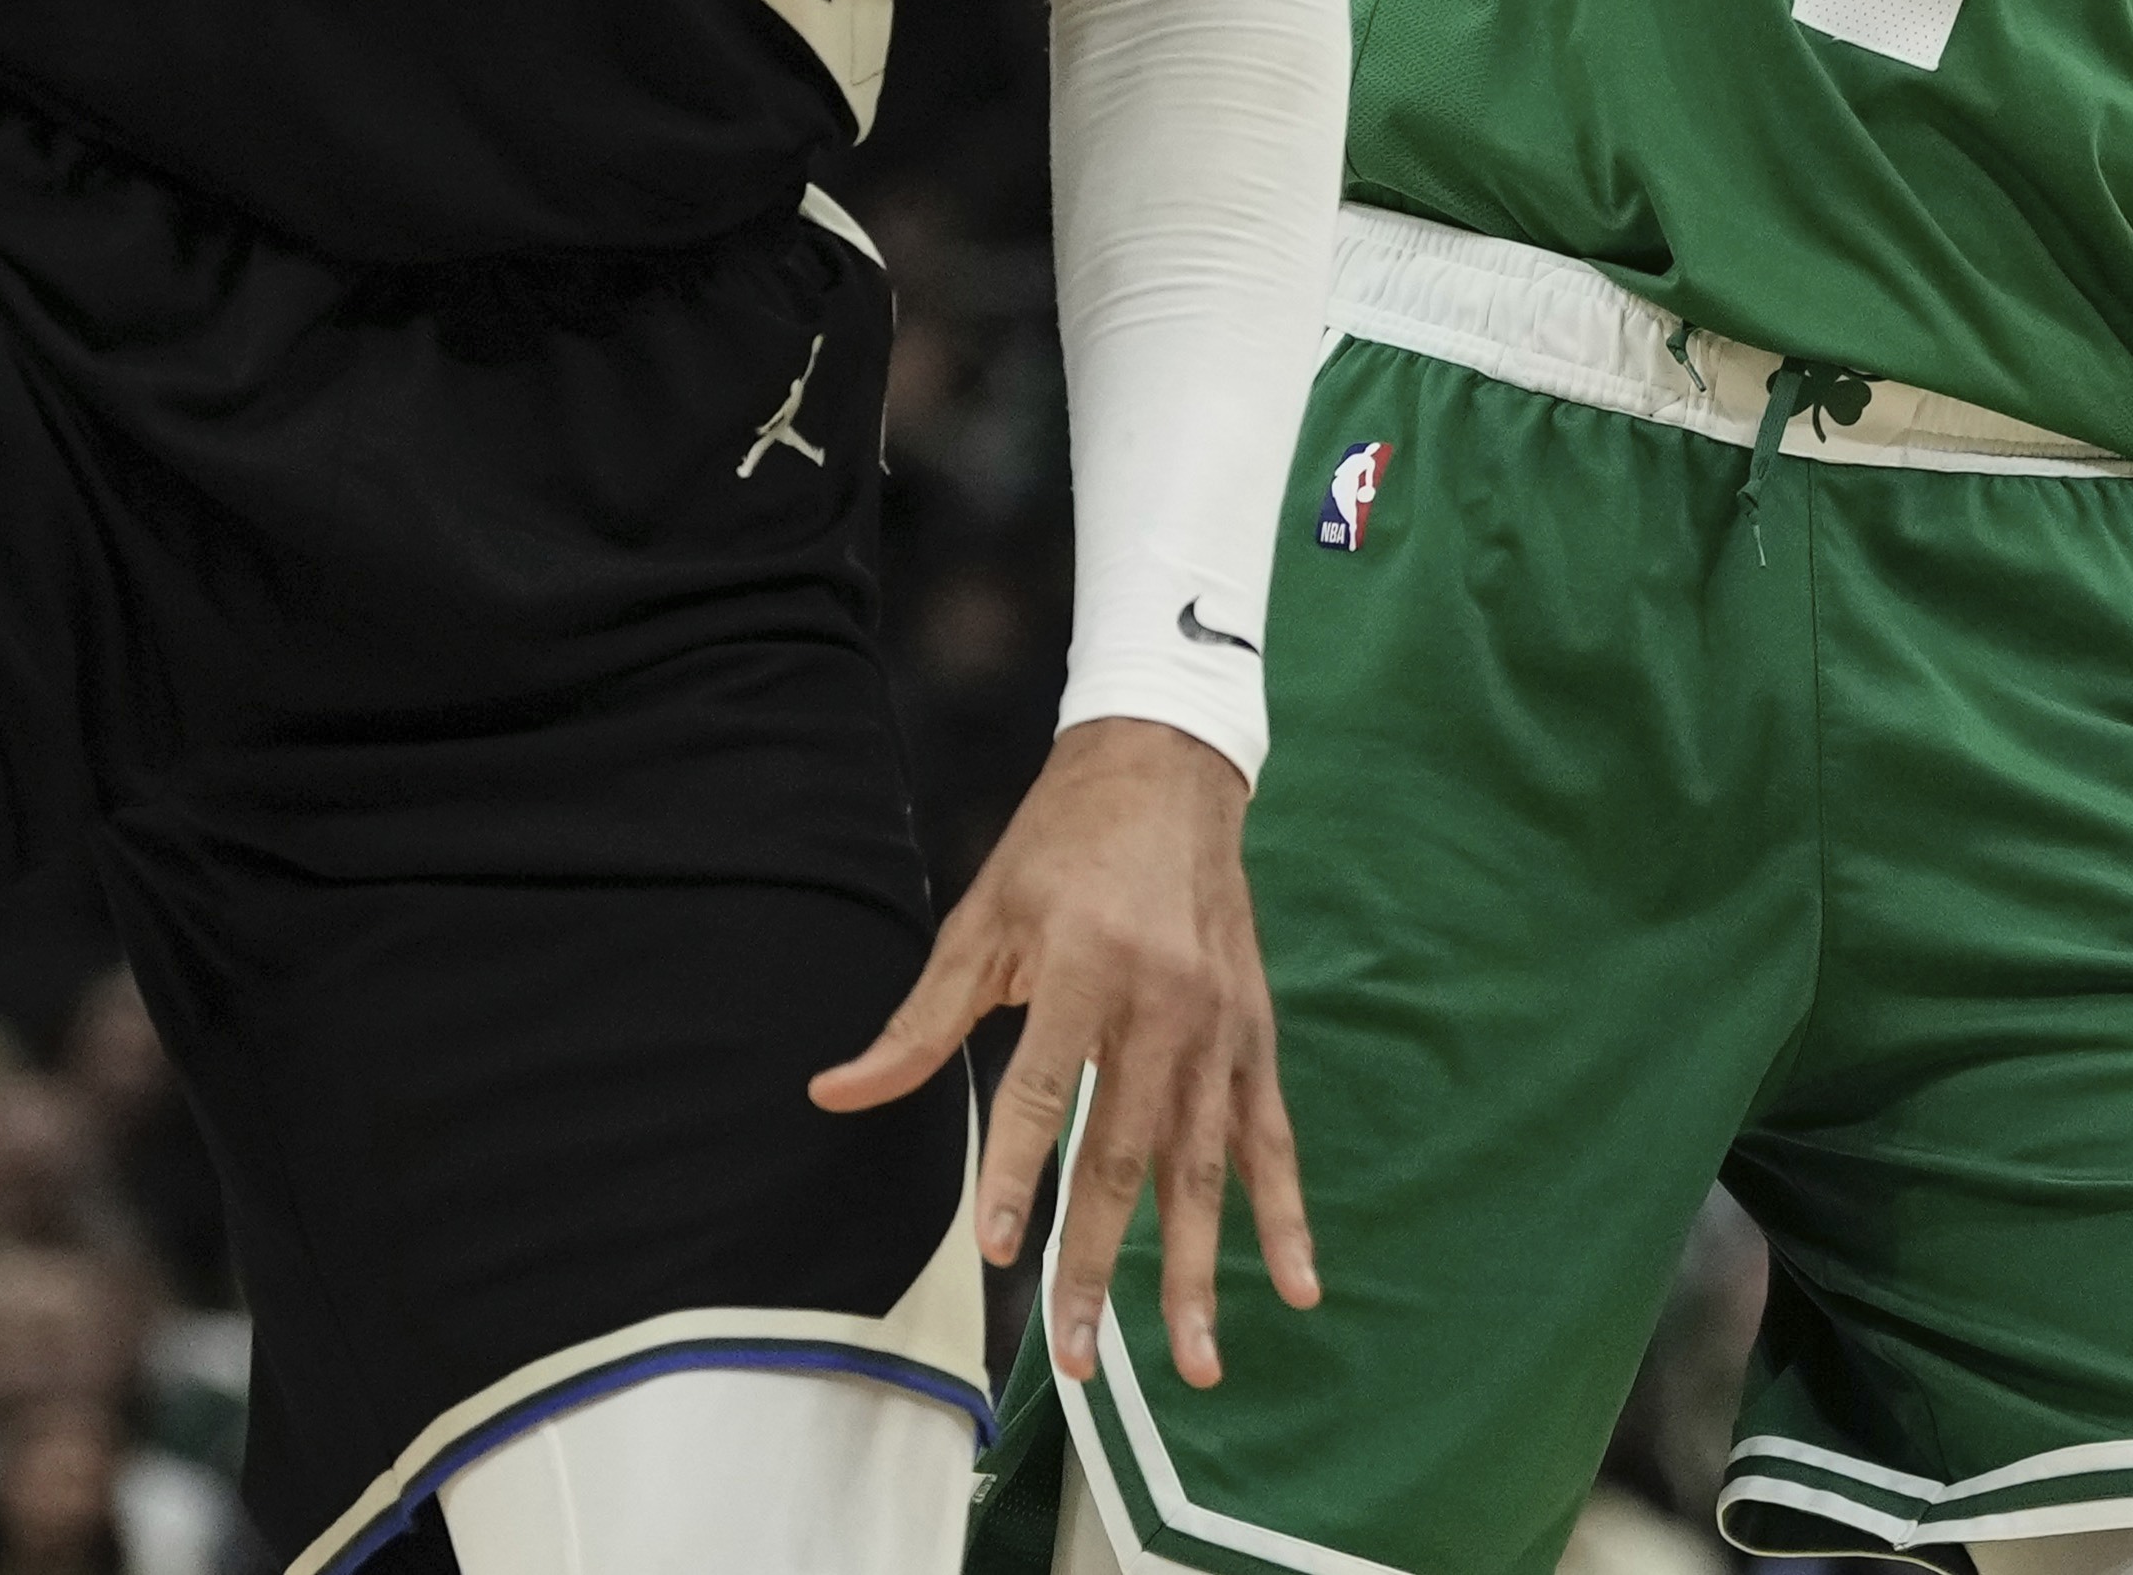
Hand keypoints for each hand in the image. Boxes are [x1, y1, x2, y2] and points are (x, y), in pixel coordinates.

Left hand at [806, 718, 1315, 1388]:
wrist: (1168, 766)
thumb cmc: (1060, 844)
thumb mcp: (981, 918)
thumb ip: (920, 1020)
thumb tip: (834, 1093)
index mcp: (1087, 964)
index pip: (1042, 1090)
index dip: (1014, 1171)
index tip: (995, 1251)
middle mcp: (1162, 1003)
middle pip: (1125, 1153)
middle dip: (1101, 1264)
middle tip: (1081, 1360)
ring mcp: (1218, 1025)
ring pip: (1203, 1168)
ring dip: (1199, 1272)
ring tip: (1193, 1366)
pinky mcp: (1254, 1034)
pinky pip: (1270, 1139)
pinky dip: (1286, 1214)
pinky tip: (1297, 1287)